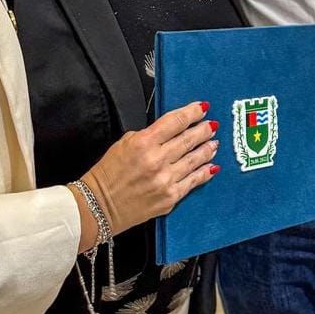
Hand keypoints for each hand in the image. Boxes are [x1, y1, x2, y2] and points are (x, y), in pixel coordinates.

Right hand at [81, 100, 218, 234]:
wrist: (99, 205)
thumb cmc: (108, 173)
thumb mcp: (124, 143)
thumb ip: (149, 135)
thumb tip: (170, 131)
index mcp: (144, 142)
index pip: (175, 121)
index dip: (192, 112)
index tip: (202, 108)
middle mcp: (157, 160)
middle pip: (189, 139)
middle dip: (204, 130)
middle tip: (213, 124)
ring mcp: (166, 180)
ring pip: (195, 160)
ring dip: (207, 149)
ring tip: (214, 142)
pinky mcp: (170, 197)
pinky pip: (193, 181)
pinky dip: (204, 172)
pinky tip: (212, 166)